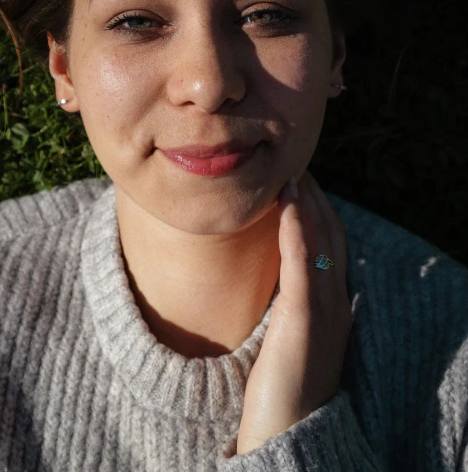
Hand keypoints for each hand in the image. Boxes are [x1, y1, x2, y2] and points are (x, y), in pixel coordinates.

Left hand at [236, 170, 352, 454]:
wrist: (287, 436)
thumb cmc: (279, 392)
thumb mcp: (287, 341)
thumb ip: (285, 309)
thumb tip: (269, 283)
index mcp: (332, 308)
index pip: (331, 247)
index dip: (319, 213)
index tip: (300, 185)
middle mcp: (334, 304)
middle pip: (330, 236)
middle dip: (315, 199)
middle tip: (296, 167)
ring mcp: (324, 311)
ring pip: (321, 241)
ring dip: (308, 203)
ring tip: (292, 173)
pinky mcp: (303, 320)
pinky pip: (302, 263)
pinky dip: (296, 227)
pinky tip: (286, 203)